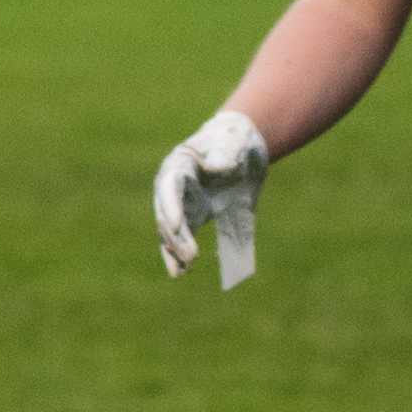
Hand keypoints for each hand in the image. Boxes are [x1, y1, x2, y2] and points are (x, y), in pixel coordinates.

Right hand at [151, 105, 267, 284]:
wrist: (242, 147)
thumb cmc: (236, 140)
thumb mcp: (235, 142)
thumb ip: (226, 152)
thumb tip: (217, 166)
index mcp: (181, 163)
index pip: (170, 185)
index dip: (170, 205)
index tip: (174, 224)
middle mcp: (175, 185)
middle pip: (168, 212)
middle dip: (176, 235)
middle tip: (190, 256)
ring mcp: (182, 202)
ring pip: (171, 230)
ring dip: (175, 249)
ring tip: (182, 270)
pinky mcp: (193, 216)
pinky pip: (183, 237)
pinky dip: (180, 254)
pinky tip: (181, 271)